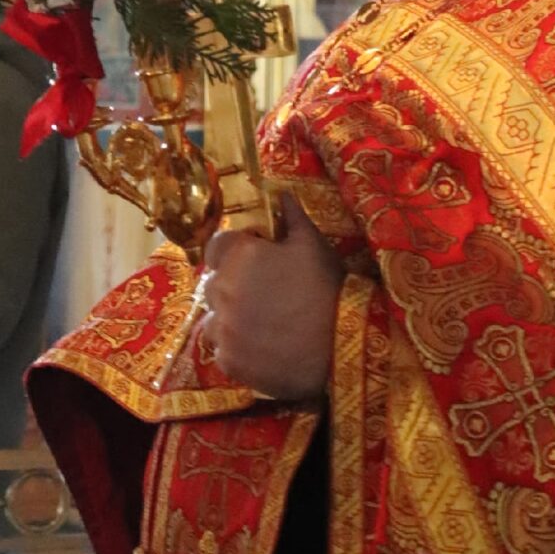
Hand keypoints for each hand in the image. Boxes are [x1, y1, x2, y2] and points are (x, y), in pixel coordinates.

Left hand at [196, 195, 342, 401]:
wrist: (341, 347)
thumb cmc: (329, 289)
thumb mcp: (314, 245)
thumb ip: (291, 217)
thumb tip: (281, 193)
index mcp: (240, 256)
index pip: (216, 246)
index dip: (234, 251)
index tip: (255, 261)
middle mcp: (222, 290)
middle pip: (213, 283)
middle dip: (232, 285)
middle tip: (264, 295)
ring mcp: (222, 328)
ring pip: (213, 318)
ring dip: (230, 318)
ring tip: (263, 324)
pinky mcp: (228, 360)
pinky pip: (223, 349)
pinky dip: (238, 347)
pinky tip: (264, 347)